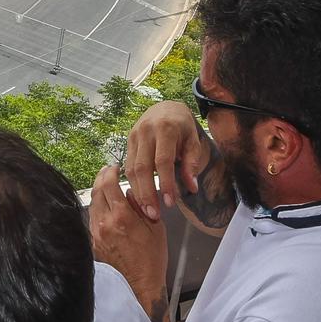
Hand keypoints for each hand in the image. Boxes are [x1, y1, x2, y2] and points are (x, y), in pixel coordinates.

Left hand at [89, 166, 168, 311]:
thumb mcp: (155, 227)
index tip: (114, 168)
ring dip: (98, 194)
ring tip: (107, 189)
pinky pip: (92, 220)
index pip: (107, 184)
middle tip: (108, 172)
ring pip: (92, 205)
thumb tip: (129, 192)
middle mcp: (105, 224)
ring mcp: (96, 235)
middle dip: (101, 178)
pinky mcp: (93, 244)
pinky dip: (98, 210)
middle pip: (96, 192)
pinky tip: (106, 209)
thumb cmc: (151, 258)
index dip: (109, 172)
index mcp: (122, 217)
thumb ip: (141, 205)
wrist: (141, 285)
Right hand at [122, 101, 210, 221]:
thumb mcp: (193, 141)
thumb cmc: (182, 126)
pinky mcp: (128, 141)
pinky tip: (140, 197)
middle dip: (147, 193)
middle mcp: (146, 131)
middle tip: (153, 214)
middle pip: (142, 167)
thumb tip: (191, 188)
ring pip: (131, 169)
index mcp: (165, 129)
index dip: (165, 183)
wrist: (166, 108)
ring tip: (147, 210)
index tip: (169, 202)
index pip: (163, 161)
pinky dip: (133, 184)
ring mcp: (134, 136)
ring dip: (138, 192)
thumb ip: (191, 164)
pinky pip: (127, 166)